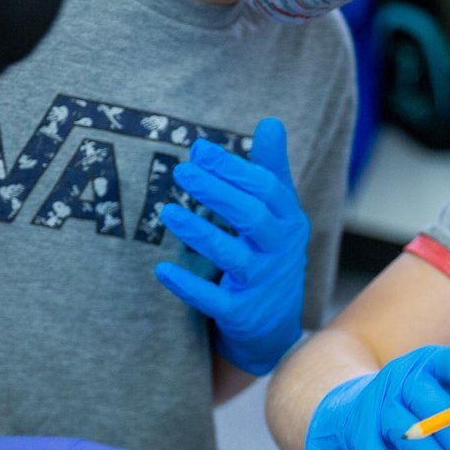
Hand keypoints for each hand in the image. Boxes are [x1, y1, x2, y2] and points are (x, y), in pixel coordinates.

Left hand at [155, 118, 310, 376]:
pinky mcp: (241, 314)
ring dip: (199, 232)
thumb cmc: (270, 256)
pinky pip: (213, 299)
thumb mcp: (278, 215)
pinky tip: (161, 269)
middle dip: (217, 192)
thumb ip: (270, 170)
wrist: (275, 327)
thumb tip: (271, 121)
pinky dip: (187, 285)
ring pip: (232, 256)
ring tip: (168, 212)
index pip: (266, 189)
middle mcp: (279, 252)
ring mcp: (261, 285)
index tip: (200, 150)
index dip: (234, 169)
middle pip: (251, 217)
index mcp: (288, 222)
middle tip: (182, 171)